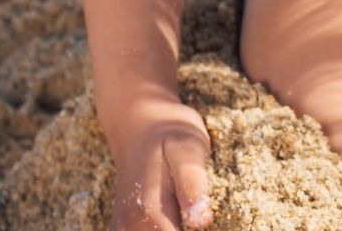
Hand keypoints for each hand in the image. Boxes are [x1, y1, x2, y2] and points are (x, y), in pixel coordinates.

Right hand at [108, 101, 214, 229]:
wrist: (138, 121)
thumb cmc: (169, 132)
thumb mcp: (188, 147)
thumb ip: (192, 183)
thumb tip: (201, 221)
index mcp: (148, 215)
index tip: (214, 223)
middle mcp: (130, 229)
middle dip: (193, 230)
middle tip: (204, 213)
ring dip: (177, 229)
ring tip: (196, 215)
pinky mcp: (128, 229)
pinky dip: (168, 228)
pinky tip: (186, 217)